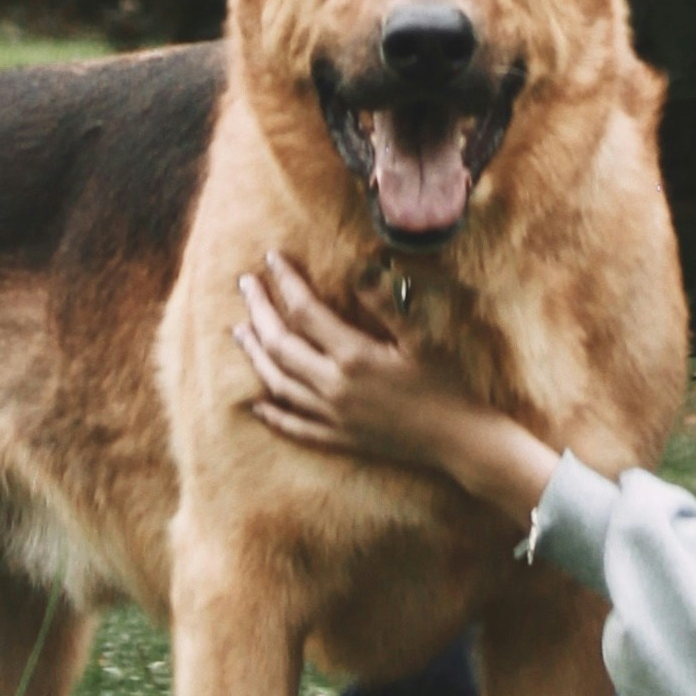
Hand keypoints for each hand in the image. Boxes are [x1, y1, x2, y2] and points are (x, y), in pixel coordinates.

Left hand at [235, 254, 559, 529]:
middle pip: (281, 345)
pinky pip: (294, 426)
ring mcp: (332, 417)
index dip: (286, 282)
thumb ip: (386, 304)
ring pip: (278, 383)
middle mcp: (334, 387)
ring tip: (240, 331)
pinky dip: (271, 414)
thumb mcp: (419, 337)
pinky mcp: (337, 439)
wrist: (455, 439)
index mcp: (354, 356)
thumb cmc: (444, 382)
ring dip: (255, 355)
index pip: (306, 312)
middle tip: (245, 284)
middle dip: (259, 311)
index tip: (271, 257)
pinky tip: (255, 404)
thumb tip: (359, 271)